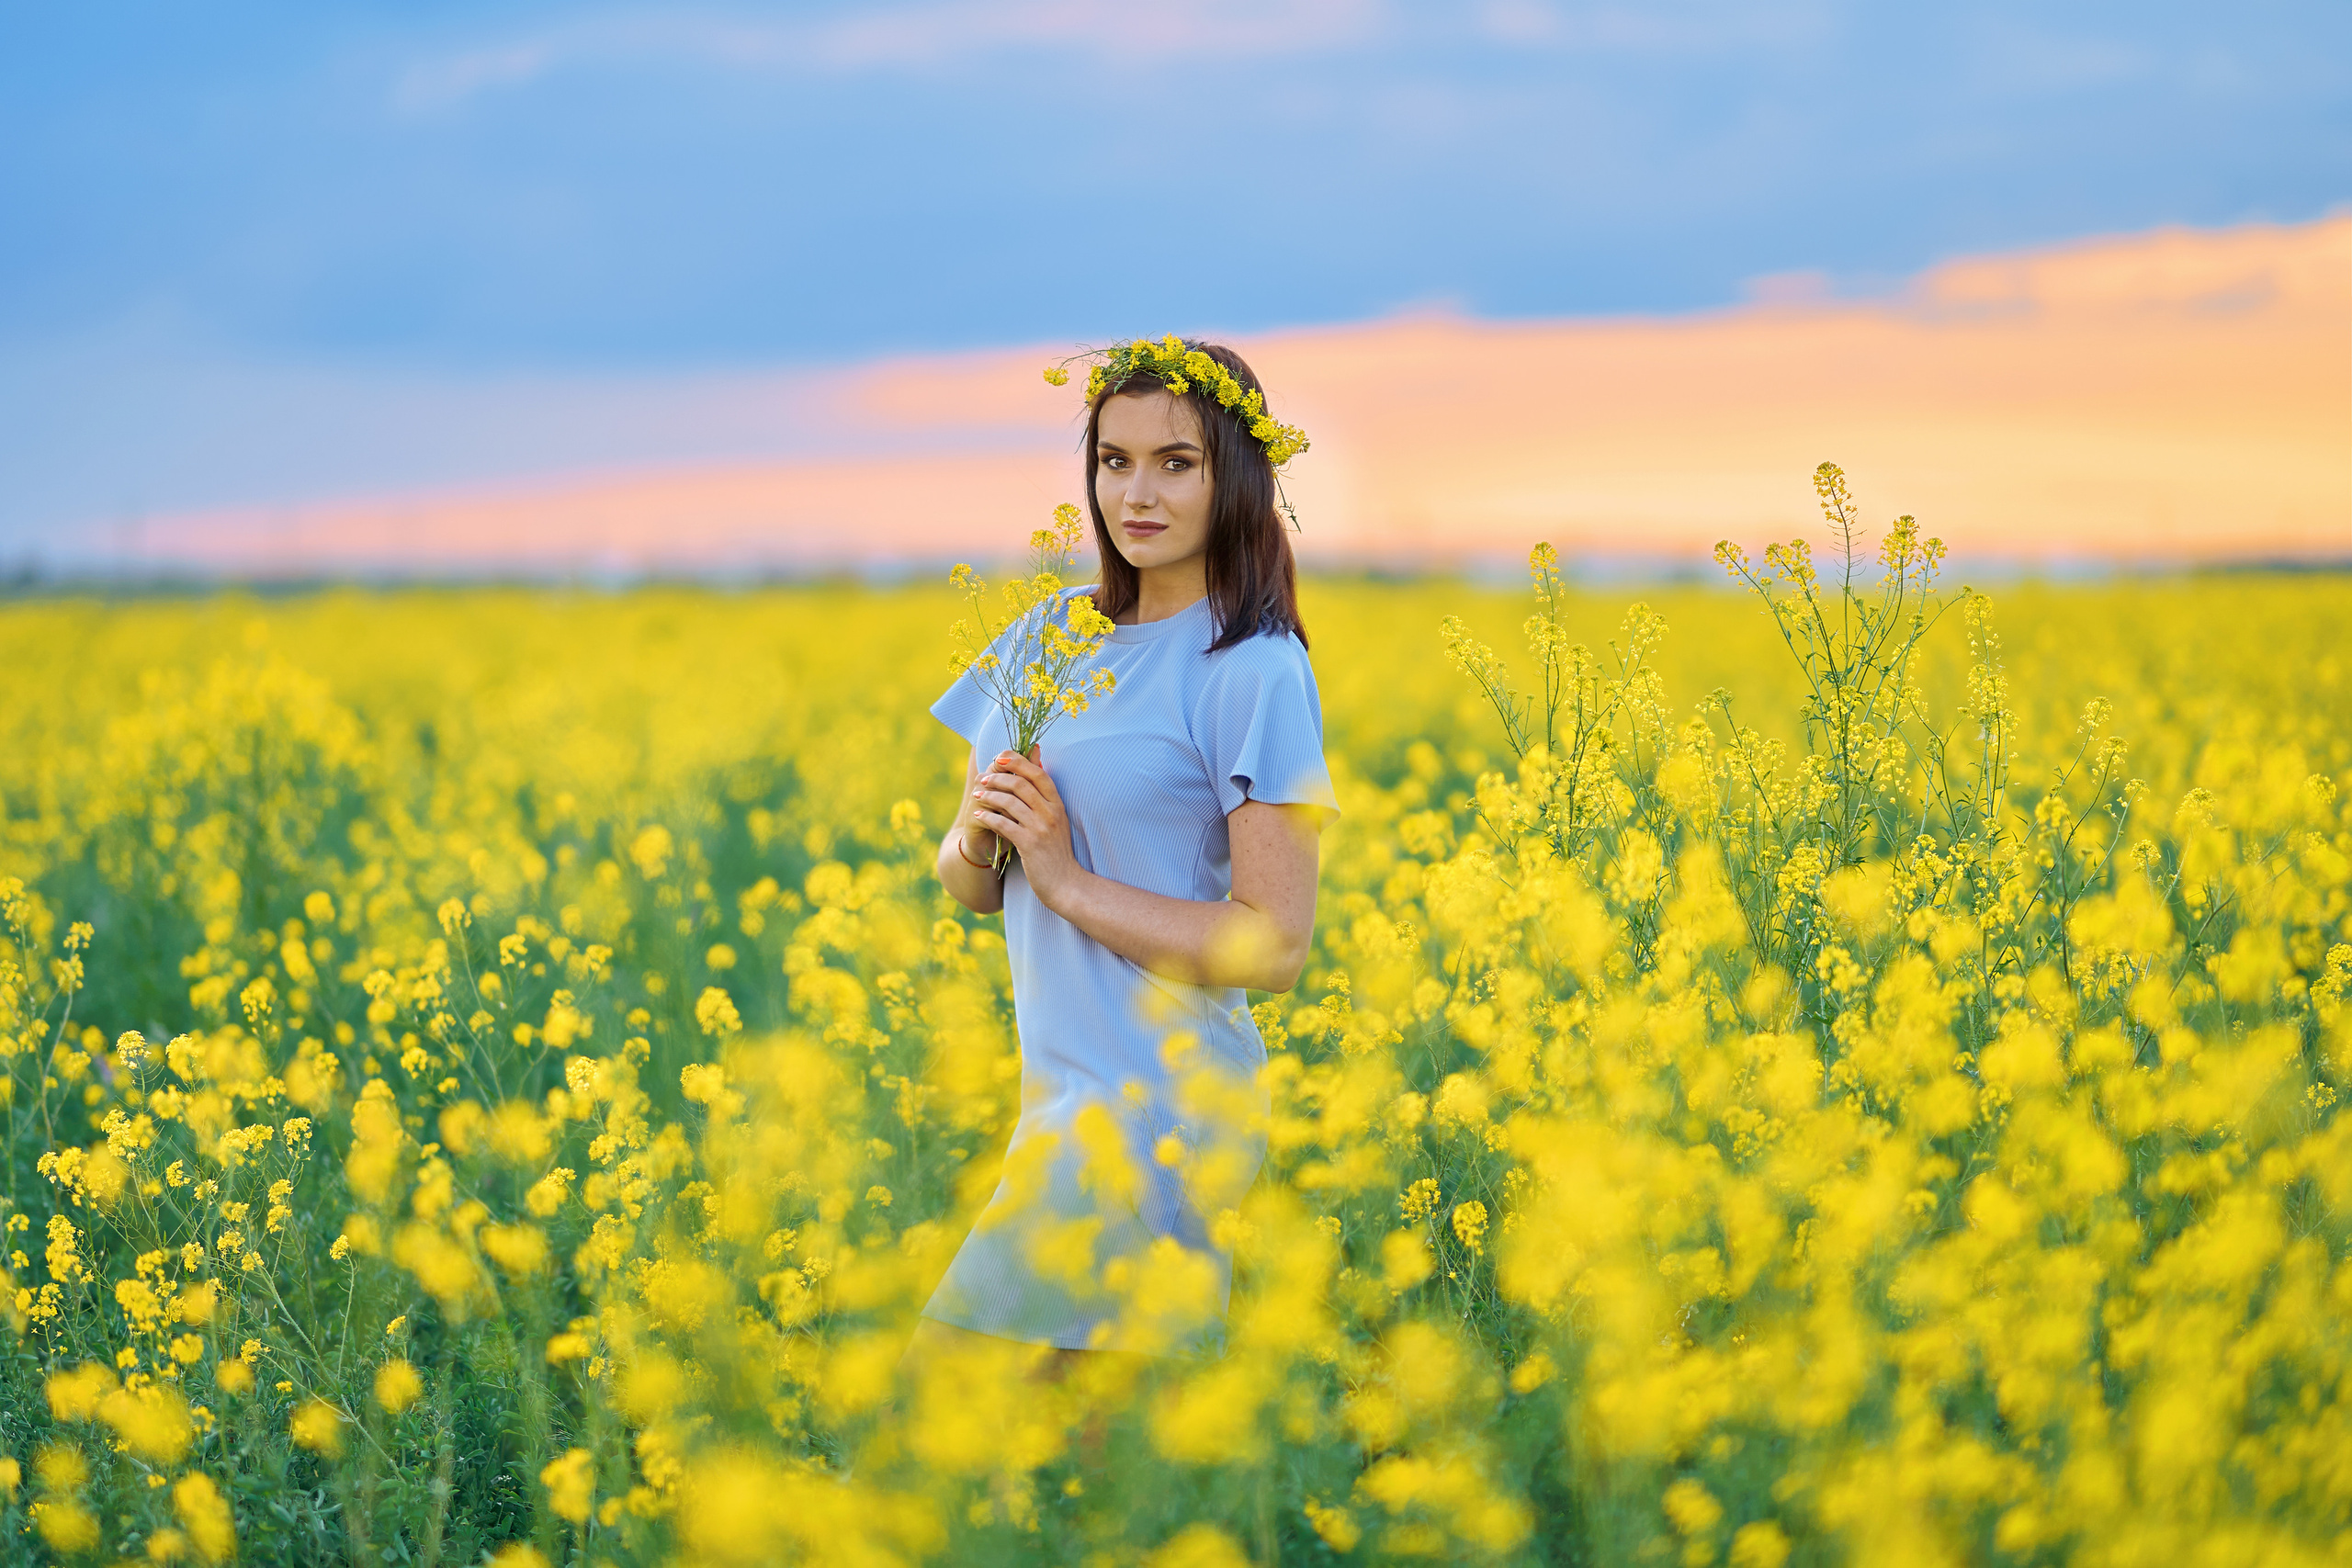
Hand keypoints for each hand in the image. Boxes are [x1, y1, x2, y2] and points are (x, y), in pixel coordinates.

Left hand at [968, 745, 1082, 905]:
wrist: (1066, 883)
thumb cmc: (1057, 851)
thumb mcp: (1056, 821)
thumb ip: (1045, 798)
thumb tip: (1036, 771)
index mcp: (1058, 804)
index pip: (1038, 773)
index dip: (1018, 762)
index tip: (999, 758)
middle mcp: (1051, 813)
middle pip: (1021, 784)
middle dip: (998, 778)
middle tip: (982, 779)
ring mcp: (1041, 828)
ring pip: (1010, 802)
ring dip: (989, 796)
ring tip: (976, 796)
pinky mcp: (1030, 844)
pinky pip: (1004, 825)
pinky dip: (988, 817)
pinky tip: (978, 816)